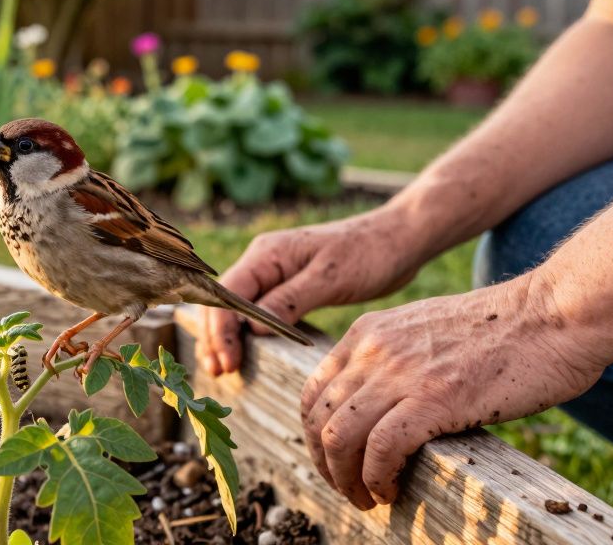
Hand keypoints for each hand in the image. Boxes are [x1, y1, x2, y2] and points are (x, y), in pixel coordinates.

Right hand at [198, 206, 428, 375]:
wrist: (397, 239)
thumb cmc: (368, 253)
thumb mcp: (329, 278)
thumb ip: (289, 300)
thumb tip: (253, 329)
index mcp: (267, 254)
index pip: (227, 294)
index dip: (221, 330)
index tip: (227, 363)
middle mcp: (262, 262)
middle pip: (222, 302)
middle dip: (215, 337)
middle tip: (218, 373)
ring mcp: (272, 275)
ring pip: (234, 308)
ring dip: (225, 337)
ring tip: (221, 370)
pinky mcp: (287, 288)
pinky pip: (254, 312)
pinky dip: (245, 333)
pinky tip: (244, 354)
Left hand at [299, 274, 605, 508]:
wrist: (551, 313)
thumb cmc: (501, 328)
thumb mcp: (423, 330)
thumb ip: (393, 358)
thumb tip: (379, 405)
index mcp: (368, 333)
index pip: (312, 392)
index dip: (314, 436)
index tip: (334, 462)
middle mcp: (373, 350)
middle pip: (318, 419)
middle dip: (325, 465)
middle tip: (349, 489)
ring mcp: (400, 373)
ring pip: (339, 437)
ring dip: (345, 479)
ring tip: (367, 498)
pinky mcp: (434, 398)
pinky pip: (380, 448)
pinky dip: (377, 477)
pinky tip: (391, 490)